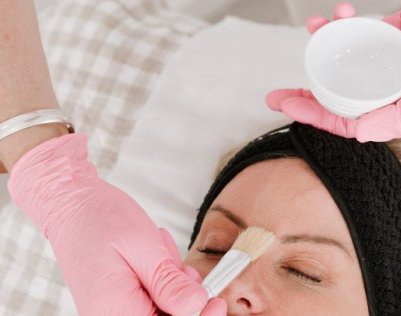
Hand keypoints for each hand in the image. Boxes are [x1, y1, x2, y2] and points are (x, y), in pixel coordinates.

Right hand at [8, 133, 224, 315]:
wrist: (72, 206)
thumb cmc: (101, 220)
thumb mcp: (144, 246)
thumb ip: (168, 283)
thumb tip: (197, 308)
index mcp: (116, 312)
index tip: (217, 302)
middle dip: (182, 297)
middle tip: (184, 269)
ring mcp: (113, 311)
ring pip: (160, 308)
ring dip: (171, 284)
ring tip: (160, 252)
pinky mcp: (116, 302)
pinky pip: (149, 300)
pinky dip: (160, 280)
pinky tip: (154, 257)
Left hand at [267, 0, 400, 140]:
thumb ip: (396, 118)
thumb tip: (354, 133)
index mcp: (396, 107)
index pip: (345, 118)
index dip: (311, 114)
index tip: (283, 104)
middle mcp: (387, 85)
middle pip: (337, 92)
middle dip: (305, 92)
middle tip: (276, 91)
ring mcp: (386, 57)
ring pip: (343, 56)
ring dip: (323, 43)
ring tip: (313, 26)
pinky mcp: (389, 29)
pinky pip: (357, 29)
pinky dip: (342, 21)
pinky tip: (335, 12)